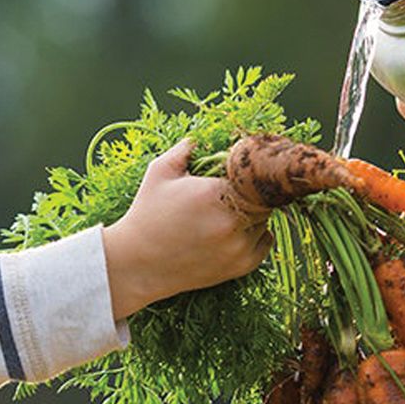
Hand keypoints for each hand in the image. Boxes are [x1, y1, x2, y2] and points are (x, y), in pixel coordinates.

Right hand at [102, 138, 271, 318]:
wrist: (138, 264)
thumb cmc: (147, 215)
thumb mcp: (159, 173)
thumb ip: (185, 149)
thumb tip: (203, 137)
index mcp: (213, 193)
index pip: (251, 173)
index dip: (247, 170)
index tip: (239, 170)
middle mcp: (231, 221)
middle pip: (263, 196)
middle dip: (252, 191)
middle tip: (236, 190)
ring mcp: (238, 246)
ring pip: (265, 219)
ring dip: (254, 213)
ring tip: (229, 212)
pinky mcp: (242, 265)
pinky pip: (266, 241)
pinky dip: (258, 234)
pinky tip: (237, 230)